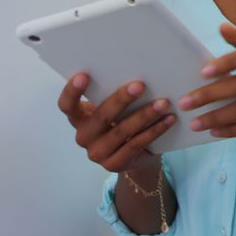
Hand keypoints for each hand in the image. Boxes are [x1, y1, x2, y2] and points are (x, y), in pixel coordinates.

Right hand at [57, 74, 175, 171]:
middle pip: (101, 116)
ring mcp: (97, 153)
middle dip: (121, 99)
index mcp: (79, 118)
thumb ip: (114, 95)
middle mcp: (83, 137)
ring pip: (122, 131)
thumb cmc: (123, 122)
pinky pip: (136, 144)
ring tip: (163, 103)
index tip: (83, 75)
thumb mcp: (115, 110)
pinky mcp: (114, 164)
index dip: (72, 91)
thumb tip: (137, 71)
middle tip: (140, 85)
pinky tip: (169, 119)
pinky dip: (155, 130)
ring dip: (144, 115)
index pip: (67, 106)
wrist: (136, 156)